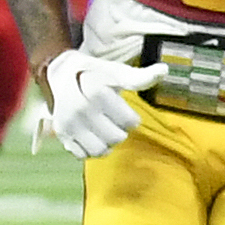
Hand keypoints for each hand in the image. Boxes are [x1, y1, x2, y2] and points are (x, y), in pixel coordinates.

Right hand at [37, 50, 161, 156]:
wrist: (60, 75)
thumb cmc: (95, 74)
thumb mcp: (117, 72)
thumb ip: (139, 77)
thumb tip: (164, 70)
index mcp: (96, 92)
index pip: (130, 121)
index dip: (131, 117)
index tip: (122, 108)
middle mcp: (79, 109)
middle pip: (117, 138)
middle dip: (120, 130)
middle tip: (112, 119)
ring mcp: (68, 124)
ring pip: (100, 151)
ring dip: (107, 143)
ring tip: (104, 129)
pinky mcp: (61, 134)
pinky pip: (82, 155)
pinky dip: (90, 149)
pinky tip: (92, 136)